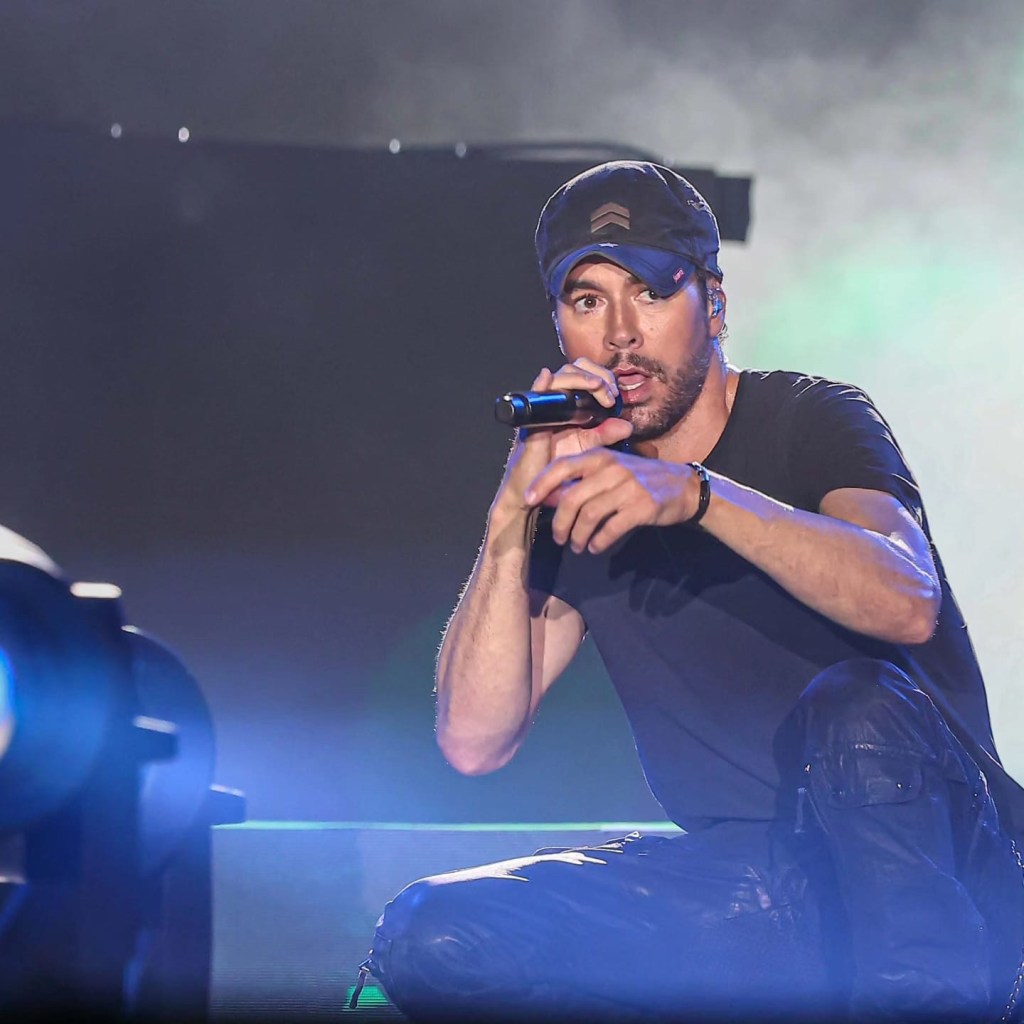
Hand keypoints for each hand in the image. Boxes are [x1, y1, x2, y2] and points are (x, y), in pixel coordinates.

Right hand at [495, 358, 632, 514]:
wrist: (536, 488)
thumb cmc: (556, 465)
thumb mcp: (586, 447)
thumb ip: (605, 434)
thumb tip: (627, 424)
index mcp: (568, 403)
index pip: (585, 374)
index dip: (602, 377)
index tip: (615, 394)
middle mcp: (554, 402)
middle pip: (572, 369)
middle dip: (595, 374)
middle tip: (609, 391)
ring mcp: (541, 410)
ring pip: (557, 378)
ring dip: (579, 378)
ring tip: (597, 387)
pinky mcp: (531, 424)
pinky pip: (533, 400)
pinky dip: (539, 386)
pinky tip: (546, 378)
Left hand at [524, 450, 701, 553]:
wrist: (684, 488)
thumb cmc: (641, 480)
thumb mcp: (612, 470)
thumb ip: (583, 481)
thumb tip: (550, 497)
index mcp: (600, 457)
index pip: (563, 467)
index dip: (542, 484)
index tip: (528, 500)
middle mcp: (612, 469)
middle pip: (572, 498)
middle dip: (560, 523)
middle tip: (559, 538)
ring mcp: (628, 488)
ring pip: (589, 516)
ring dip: (578, 536)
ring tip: (577, 547)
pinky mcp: (642, 507)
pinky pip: (610, 528)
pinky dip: (599, 541)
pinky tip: (595, 547)